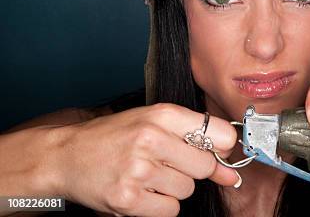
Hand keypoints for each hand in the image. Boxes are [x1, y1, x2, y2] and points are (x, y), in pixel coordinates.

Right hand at [48, 103, 239, 215]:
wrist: (66, 156)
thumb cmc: (114, 137)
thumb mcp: (154, 124)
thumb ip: (196, 142)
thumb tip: (231, 173)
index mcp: (162, 115)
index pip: (220, 133)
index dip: (220, 147)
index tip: (211, 151)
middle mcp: (151, 139)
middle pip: (205, 166)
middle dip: (192, 170)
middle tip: (168, 163)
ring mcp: (139, 170)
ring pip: (187, 190)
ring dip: (173, 188)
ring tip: (148, 175)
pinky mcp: (127, 199)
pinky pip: (170, 210)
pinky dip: (159, 206)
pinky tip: (142, 191)